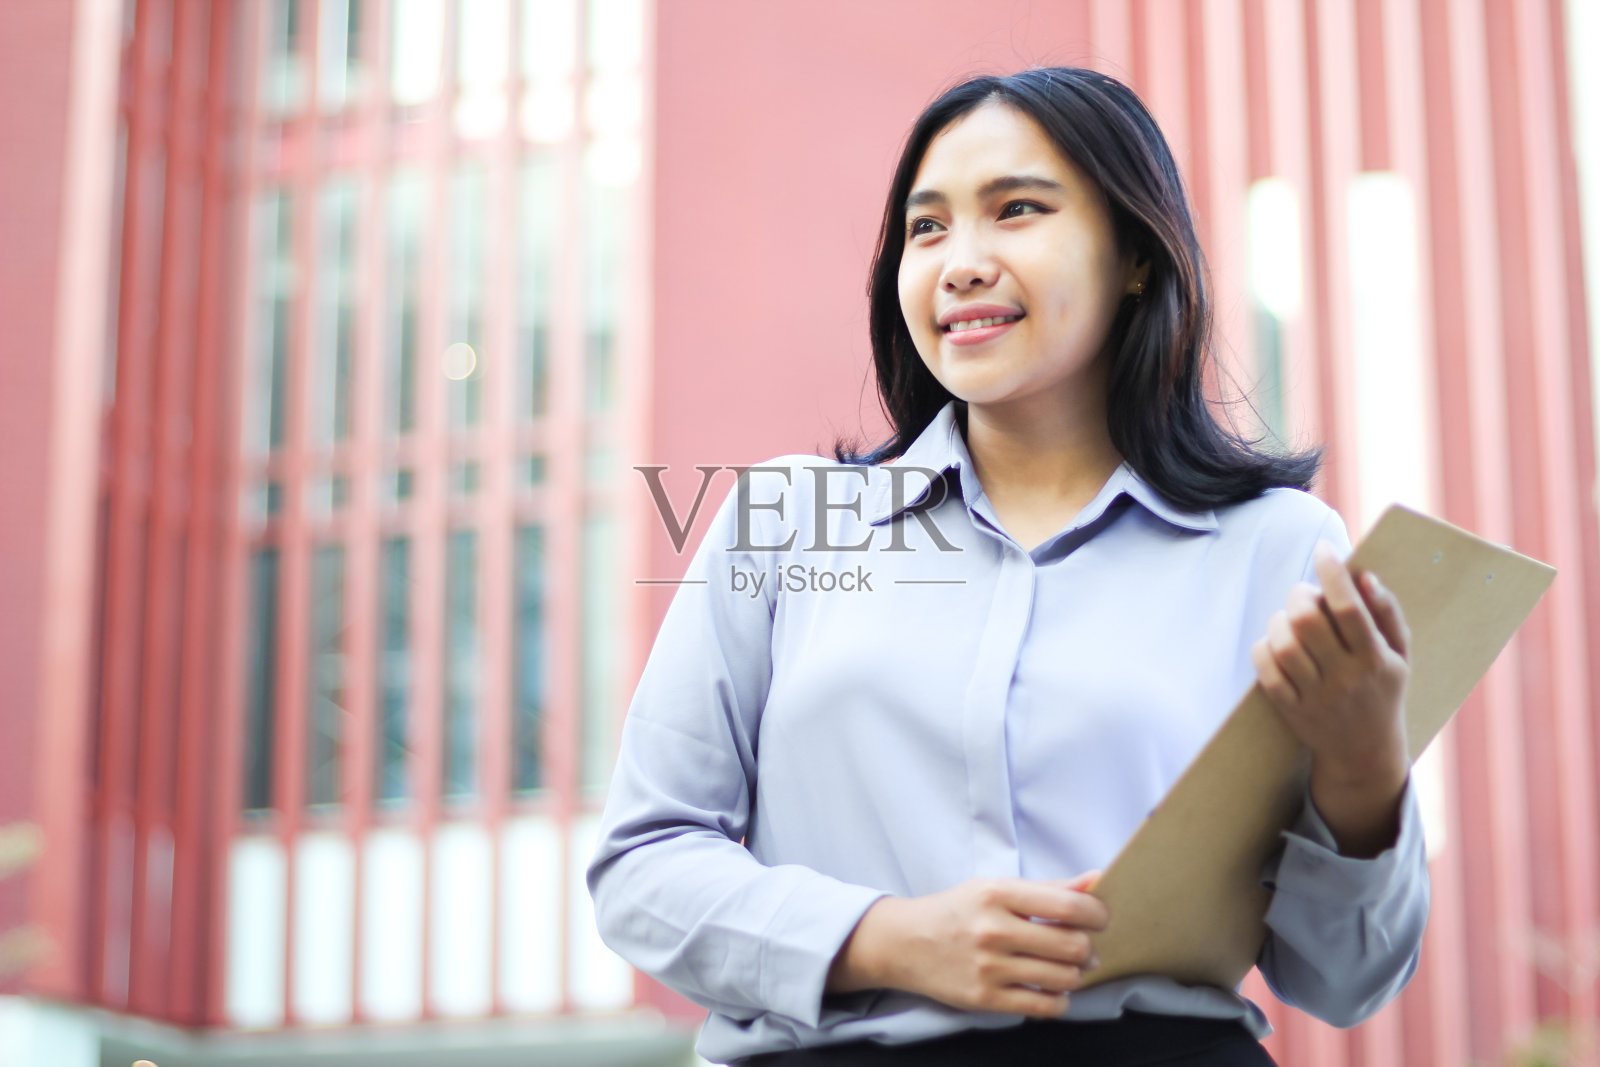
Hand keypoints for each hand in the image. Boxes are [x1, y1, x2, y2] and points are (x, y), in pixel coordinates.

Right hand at [825, 870, 1106, 1017]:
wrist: (905, 943)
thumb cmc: (957, 911)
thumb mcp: (996, 888)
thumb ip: (1048, 888)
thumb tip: (1096, 880)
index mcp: (998, 894)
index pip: (1068, 906)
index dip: (1097, 915)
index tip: (1099, 919)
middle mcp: (993, 930)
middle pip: (1071, 945)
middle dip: (1088, 949)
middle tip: (1084, 948)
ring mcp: (989, 968)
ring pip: (1062, 978)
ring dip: (1075, 975)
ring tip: (1067, 968)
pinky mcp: (985, 999)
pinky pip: (1044, 1007)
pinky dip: (1059, 1000)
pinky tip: (1052, 990)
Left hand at [1250, 540, 1412, 853]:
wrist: (1365, 754)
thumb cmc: (1382, 690)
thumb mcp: (1400, 656)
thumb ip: (1387, 613)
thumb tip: (1364, 576)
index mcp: (1375, 660)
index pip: (1349, 608)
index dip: (1332, 573)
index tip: (1324, 549)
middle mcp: (1345, 678)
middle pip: (1307, 621)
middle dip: (1299, 594)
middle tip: (1304, 594)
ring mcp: (1315, 696)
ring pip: (1282, 643)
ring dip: (1279, 619)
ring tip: (1290, 619)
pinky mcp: (1290, 709)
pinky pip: (1265, 669)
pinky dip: (1264, 647)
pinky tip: (1276, 644)